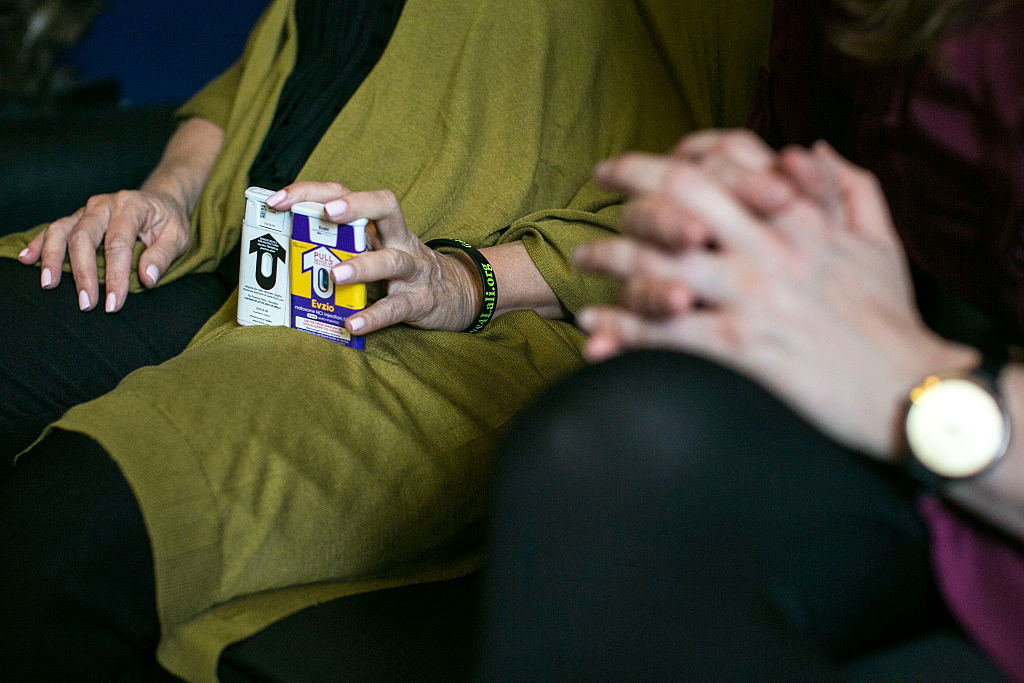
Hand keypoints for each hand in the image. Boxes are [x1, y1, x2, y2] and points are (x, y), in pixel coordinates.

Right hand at [17, 189, 190, 311]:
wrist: (160, 201)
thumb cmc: (168, 222)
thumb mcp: (178, 236)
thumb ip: (163, 256)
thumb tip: (147, 278)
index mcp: (131, 206)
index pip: (118, 243)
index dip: (115, 275)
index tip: (113, 303)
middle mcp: (105, 205)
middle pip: (85, 236)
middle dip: (83, 272)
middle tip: (85, 303)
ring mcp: (88, 209)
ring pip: (63, 230)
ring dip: (53, 258)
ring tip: (48, 284)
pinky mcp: (78, 217)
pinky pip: (54, 228)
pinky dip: (40, 243)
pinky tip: (28, 260)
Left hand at [267, 182, 479, 333]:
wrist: (457, 294)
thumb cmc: (401, 273)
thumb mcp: (374, 251)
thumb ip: (341, 250)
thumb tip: (282, 255)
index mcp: (379, 225)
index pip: (346, 194)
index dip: (312, 192)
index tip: (277, 200)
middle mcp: (398, 240)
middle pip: (384, 207)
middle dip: (354, 206)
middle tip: (327, 214)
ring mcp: (413, 270)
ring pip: (391, 260)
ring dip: (362, 265)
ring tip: (335, 277)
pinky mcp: (421, 300)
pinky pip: (396, 307)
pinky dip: (373, 316)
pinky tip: (351, 324)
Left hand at [576, 134, 976, 457]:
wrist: (908, 391)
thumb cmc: (891, 319)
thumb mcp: (881, 243)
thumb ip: (847, 188)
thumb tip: (808, 149)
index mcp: (799, 220)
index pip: (722, 166)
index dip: (671, 157)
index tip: (633, 164)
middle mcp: (769, 249)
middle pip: (678, 201)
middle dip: (628, 191)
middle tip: (596, 192)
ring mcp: (752, 298)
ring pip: (659, 262)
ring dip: (610, 258)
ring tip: (583, 262)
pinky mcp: (741, 350)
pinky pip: (664, 332)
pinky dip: (621, 328)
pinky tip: (595, 328)